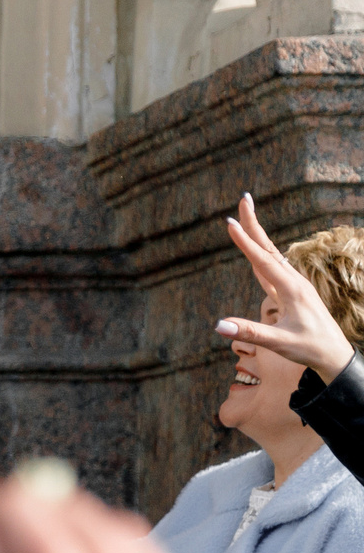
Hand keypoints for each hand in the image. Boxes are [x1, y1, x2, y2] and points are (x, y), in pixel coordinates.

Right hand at [217, 193, 356, 380]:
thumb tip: (219, 326)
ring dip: (258, 235)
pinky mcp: (292, 292)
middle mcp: (294, 281)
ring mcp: (294, 285)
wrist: (334, 353)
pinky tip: (257, 251)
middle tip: (243, 199)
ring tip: (245, 218)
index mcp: (291, 289)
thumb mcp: (279, 343)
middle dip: (254, 224)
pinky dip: (261, 254)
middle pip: (268, 247)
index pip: (262, 260)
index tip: (230, 223)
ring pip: (271, 254)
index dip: (245, 241)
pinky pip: (273, 268)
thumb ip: (249, 332)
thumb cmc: (309, 348)